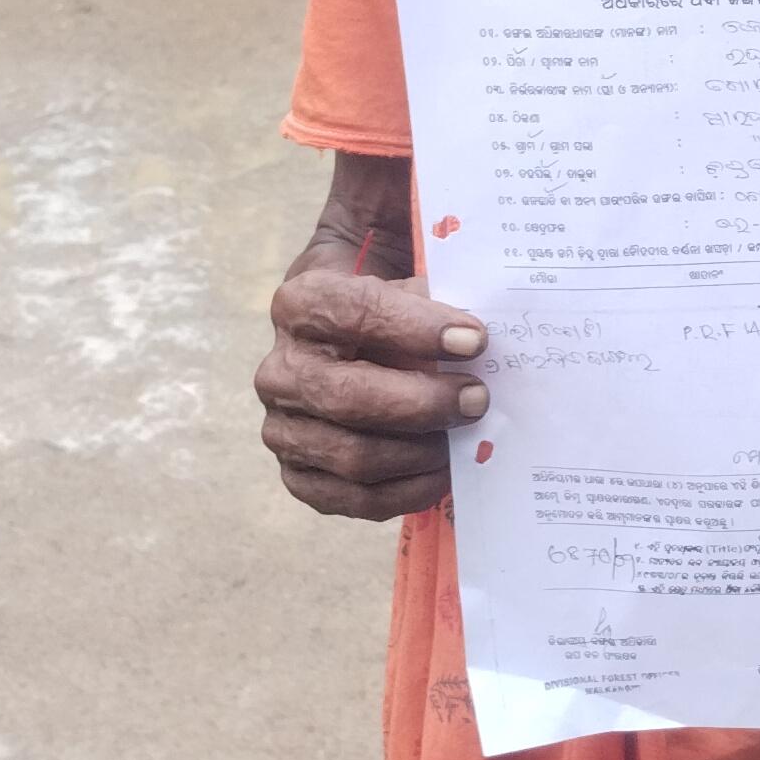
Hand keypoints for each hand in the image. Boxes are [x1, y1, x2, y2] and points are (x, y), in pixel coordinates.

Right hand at [256, 251, 488, 520]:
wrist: (352, 337)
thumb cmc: (391, 298)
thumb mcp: (401, 259)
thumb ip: (428, 268)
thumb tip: (471, 330)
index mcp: (300, 304)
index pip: (354, 314)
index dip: (417, 329)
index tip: (475, 340)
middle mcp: (280, 369)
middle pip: (349, 397)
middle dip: (424, 403)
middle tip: (478, 399)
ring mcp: (283, 426)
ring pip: (353, 456)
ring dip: (421, 452)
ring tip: (466, 438)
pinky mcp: (300, 474)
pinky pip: (353, 499)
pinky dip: (406, 492)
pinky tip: (443, 472)